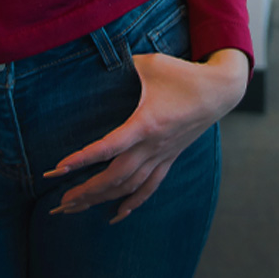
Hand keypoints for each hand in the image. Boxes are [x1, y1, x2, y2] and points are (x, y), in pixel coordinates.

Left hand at [46, 48, 248, 222]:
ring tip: (76, 208)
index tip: (58, 168)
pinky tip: (116, 215)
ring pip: (130, 186)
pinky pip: (149, 187)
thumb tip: (98, 62)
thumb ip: (123, 65)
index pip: (109, 147)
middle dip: (86, 191)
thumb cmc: (183, 74)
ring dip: (102, 199)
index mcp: (146, 123)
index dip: (83, 158)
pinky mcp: (168, 158)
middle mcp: (153, 146)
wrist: (220, 91)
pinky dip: (131, 203)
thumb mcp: (151, 63)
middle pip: (115, 176)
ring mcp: (162, 155)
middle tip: (59, 202)